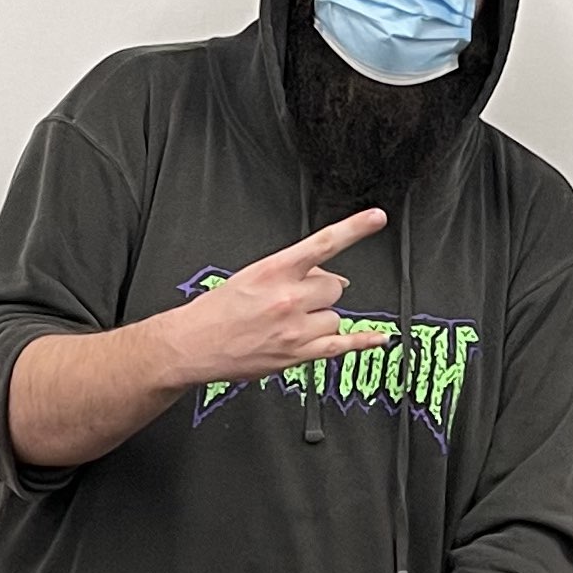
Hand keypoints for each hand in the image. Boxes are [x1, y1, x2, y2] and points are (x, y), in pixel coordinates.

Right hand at [166, 211, 397, 389]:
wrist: (194, 343)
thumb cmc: (218, 310)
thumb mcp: (252, 275)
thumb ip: (293, 273)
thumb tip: (331, 278)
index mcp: (274, 270)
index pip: (323, 243)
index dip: (354, 229)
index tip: (376, 218)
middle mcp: (288, 298)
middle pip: (334, 287)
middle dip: (322, 291)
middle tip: (298, 300)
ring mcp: (295, 328)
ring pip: (334, 317)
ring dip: (321, 318)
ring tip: (292, 324)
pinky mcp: (297, 355)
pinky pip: (341, 346)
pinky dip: (362, 342)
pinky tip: (378, 338)